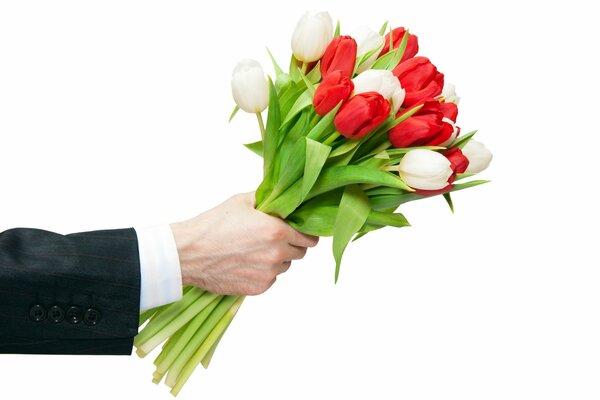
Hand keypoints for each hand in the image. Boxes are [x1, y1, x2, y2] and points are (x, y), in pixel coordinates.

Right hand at [170, 192, 318, 295]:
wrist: (189, 253)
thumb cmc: (213, 225)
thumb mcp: (242, 201)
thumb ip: (267, 198)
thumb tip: (281, 194)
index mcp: (277, 231)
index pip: (310, 237)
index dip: (306, 233)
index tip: (299, 230)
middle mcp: (276, 254)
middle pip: (300, 252)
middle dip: (291, 244)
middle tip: (274, 238)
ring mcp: (268, 273)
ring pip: (285, 266)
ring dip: (277, 259)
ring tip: (254, 250)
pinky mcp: (258, 288)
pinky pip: (271, 279)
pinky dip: (264, 272)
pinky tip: (246, 262)